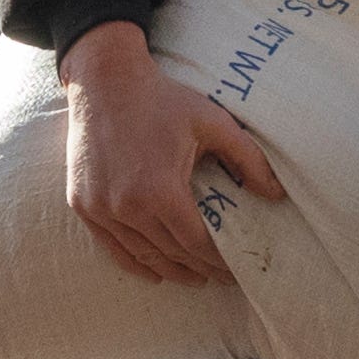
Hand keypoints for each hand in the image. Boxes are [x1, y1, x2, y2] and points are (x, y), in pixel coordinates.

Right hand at [56, 20, 278, 285]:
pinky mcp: (82, 204)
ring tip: (194, 277)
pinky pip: (112, 246)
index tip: (236, 270)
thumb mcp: (212, 122)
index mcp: (160, 190)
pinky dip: (135, 262)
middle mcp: (126, 207)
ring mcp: (100, 208)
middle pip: (171, 253)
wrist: (104, 81)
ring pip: (142, 255)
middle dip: (200, 268)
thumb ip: (248, 158)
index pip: (196, 243)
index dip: (219, 262)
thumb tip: (276, 194)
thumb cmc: (162, 99)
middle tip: (221, 276)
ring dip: (171, 270)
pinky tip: (155, 271)